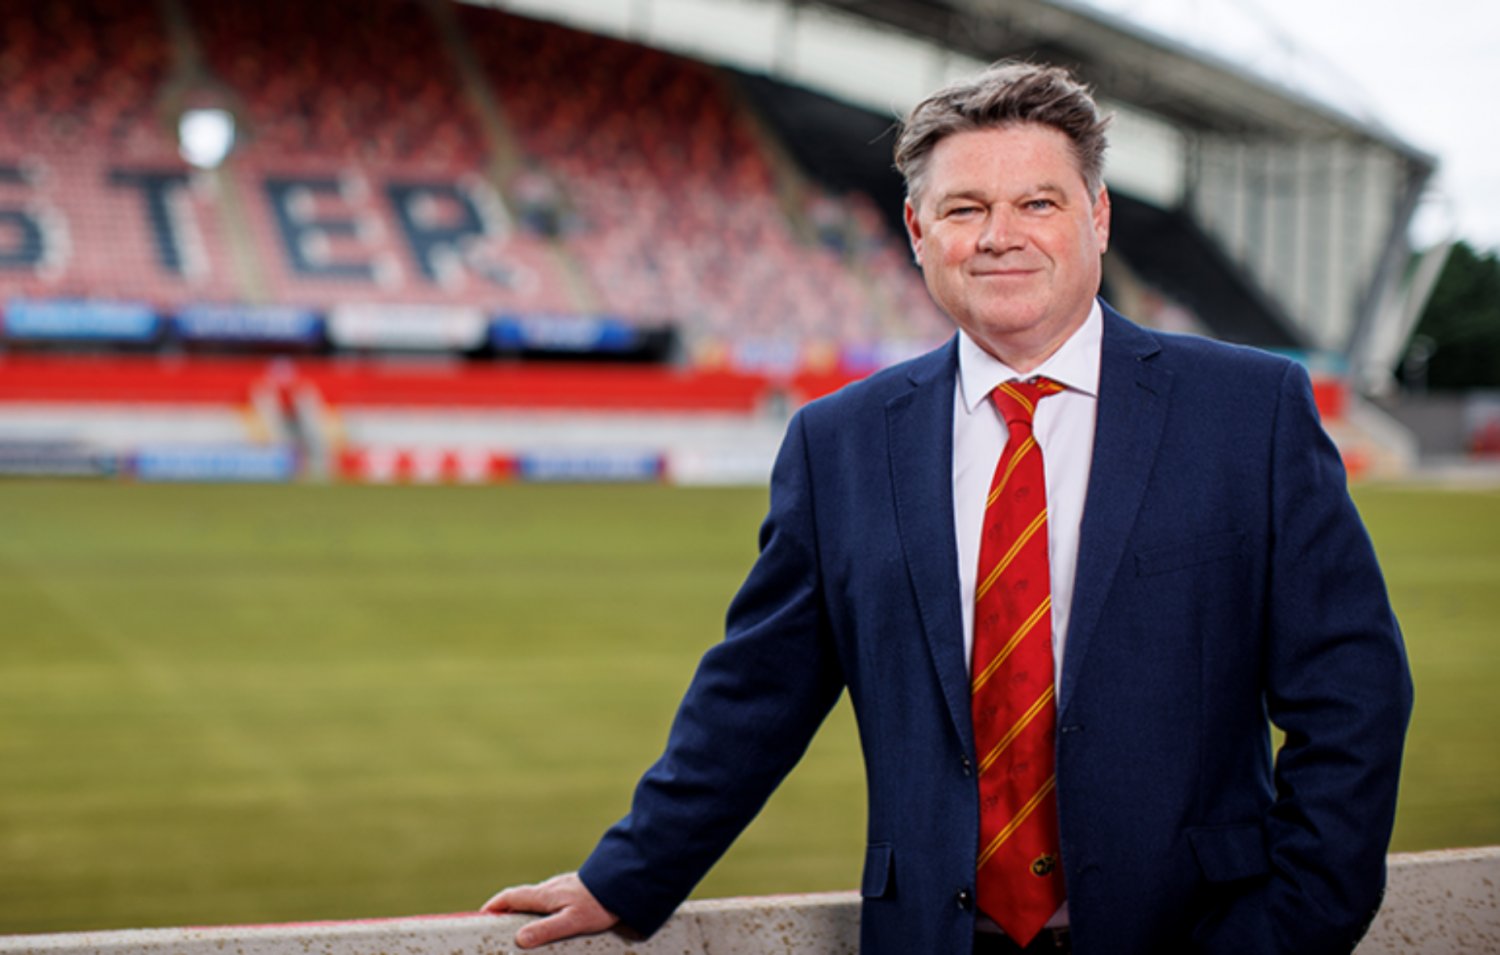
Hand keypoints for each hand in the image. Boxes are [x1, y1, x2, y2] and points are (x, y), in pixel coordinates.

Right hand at [480, 872, 619, 948]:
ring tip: (521, 923)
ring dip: (524, 907)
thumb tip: (519, 939)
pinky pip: (551, 897)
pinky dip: (541, 906)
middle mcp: (551, 887)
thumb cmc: (599, 904)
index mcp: (545, 895)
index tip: (481, 915)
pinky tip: (551, 916)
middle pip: (521, 896)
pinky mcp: (575, 888)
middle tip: (496, 921)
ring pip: (537, 896)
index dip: (494, 905)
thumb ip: (545, 931)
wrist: (624, 884)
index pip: (511, 897)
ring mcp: (563, 886)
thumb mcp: (571, 922)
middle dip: (506, 907)